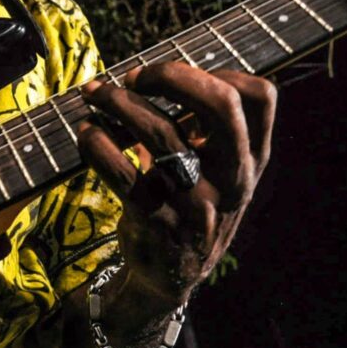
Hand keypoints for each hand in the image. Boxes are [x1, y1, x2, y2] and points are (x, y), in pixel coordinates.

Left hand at [78, 62, 274, 311]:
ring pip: (160, 132)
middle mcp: (233, 180)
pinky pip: (121, 169)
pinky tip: (86, 131)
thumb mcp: (217, 170)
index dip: (217, 71)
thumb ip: (207, 126)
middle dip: (171, 75)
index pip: (260, 97)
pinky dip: (96, 142)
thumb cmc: (190, 203)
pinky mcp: (155, 220)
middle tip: (133, 76)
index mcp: (251, 160)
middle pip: (220, 105)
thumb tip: (158, 71)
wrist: (171, 276)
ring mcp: (197, 202)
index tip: (174, 76)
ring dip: (118, 102)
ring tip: (94, 94)